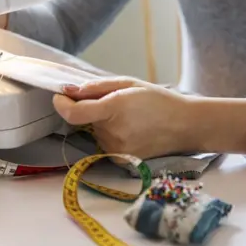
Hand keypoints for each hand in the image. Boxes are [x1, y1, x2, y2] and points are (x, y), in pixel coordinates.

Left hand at [52, 77, 198, 158]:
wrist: (186, 126)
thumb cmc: (159, 100)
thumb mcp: (128, 84)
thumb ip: (95, 87)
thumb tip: (68, 91)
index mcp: (114, 109)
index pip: (74, 113)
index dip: (61, 105)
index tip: (59, 97)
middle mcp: (113, 133)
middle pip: (86, 121)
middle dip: (94, 111)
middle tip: (118, 104)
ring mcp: (117, 150)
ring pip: (96, 133)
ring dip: (104, 124)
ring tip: (131, 118)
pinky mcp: (121, 161)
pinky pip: (106, 145)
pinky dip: (112, 136)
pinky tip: (133, 131)